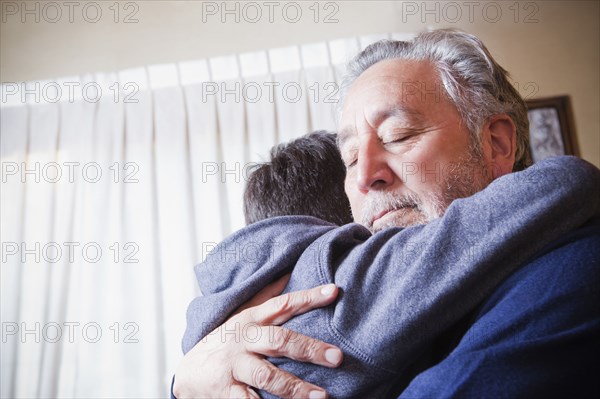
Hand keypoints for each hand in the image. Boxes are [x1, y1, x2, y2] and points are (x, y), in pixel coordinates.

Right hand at [173, 274, 342, 398]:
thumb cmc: (223, 342)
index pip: (283, 304)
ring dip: (295, 387)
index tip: (333, 292)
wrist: (188, 374)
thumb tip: (288, 274)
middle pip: (278, 340)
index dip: (308, 297)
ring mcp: (234, 366)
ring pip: (267, 375)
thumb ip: (266, 298)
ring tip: (322, 395)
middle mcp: (243, 340)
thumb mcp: (241, 316)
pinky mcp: (226, 391)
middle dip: (308, 348)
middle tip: (337, 357)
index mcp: (251, 319)